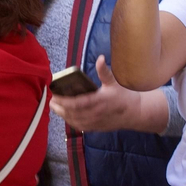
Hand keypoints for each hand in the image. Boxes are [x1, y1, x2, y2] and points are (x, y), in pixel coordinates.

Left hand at [50, 57, 169, 134]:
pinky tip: (65, 116)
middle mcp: (95, 113)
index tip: (54, 95)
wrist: (134, 113)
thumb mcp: (113, 82)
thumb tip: (100, 58)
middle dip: (59, 107)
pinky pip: (79, 126)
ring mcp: (95, 122)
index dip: (63, 100)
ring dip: (63, 114)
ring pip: (74, 121)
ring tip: (54, 106)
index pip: (76, 103)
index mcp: (98, 101)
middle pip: (72, 113)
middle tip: (51, 100)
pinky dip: (70, 121)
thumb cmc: (123, 96)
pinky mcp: (95, 127)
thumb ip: (104, 71)